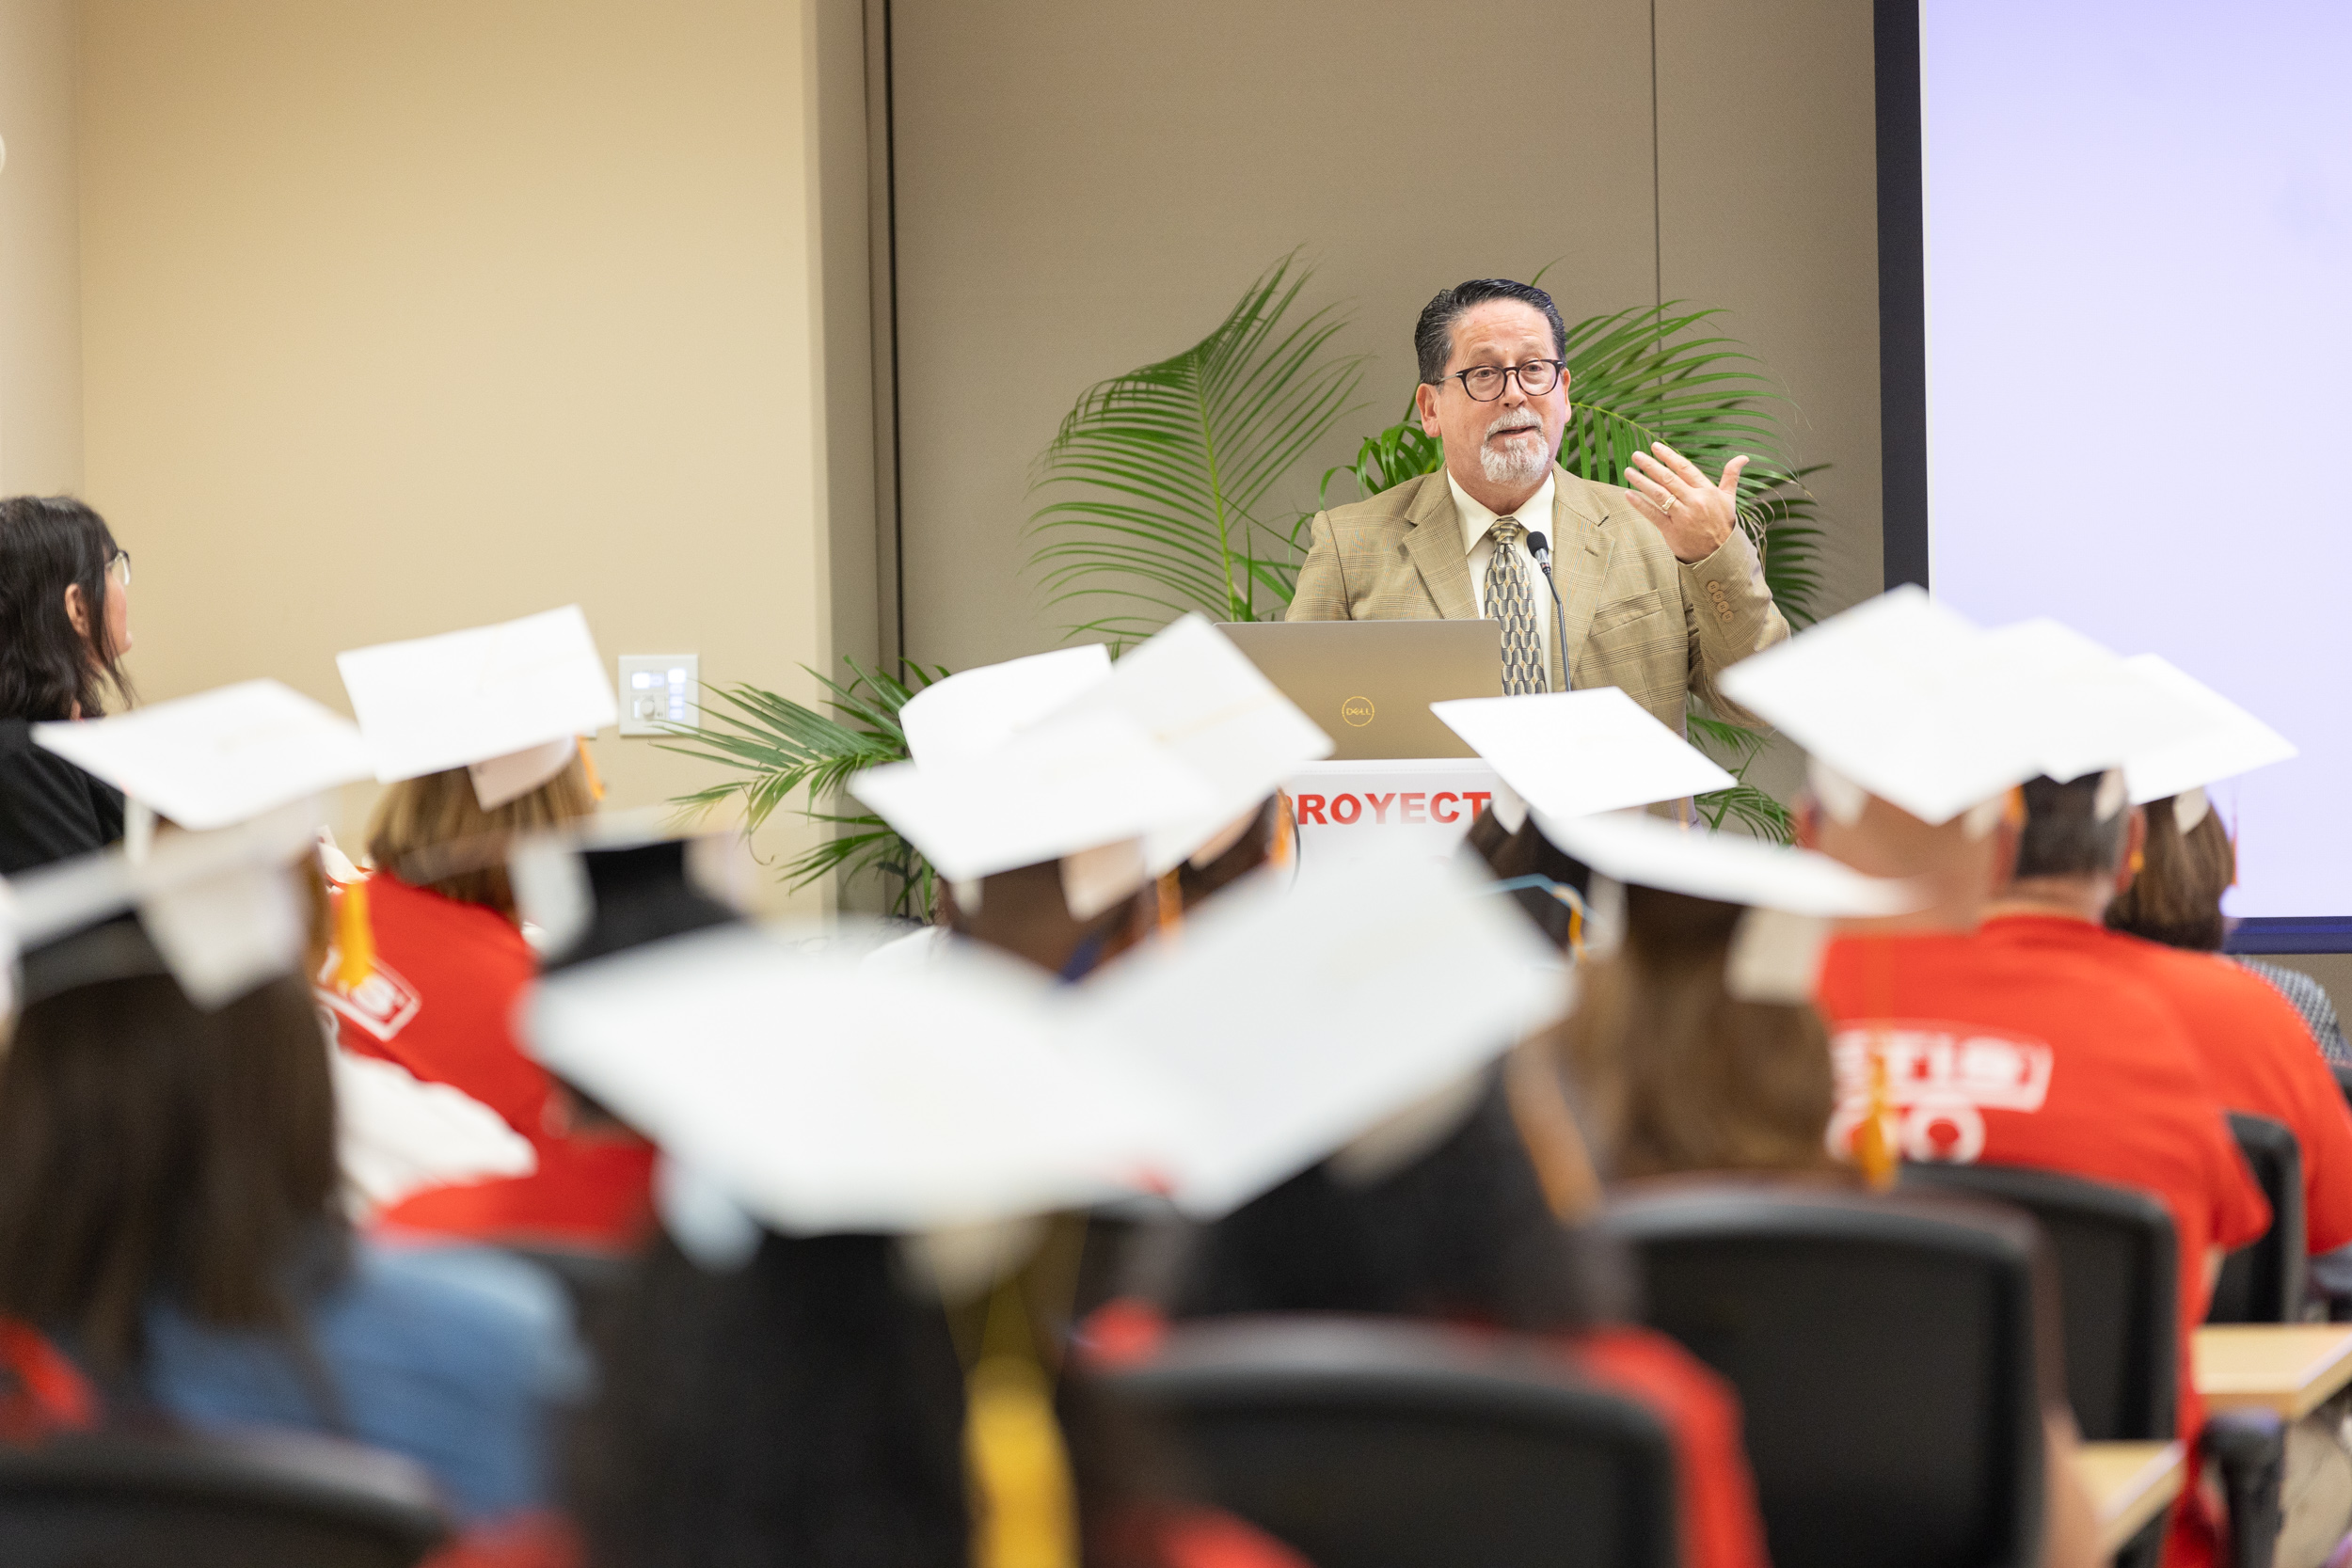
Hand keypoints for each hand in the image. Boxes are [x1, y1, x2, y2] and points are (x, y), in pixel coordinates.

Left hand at [1624, 443, 1747, 562]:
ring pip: (1659, 494)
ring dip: (1641, 481)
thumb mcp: (1729, 499)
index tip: (1655, 446)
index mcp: (1707, 491)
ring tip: (1628, 471)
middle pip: (1668, 479)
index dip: (1669, 456)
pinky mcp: (1672, 530)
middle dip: (1650, 465)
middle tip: (1636, 455)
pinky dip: (1640, 504)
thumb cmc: (1723, 524)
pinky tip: (1629, 494)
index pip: (1685, 468)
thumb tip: (1743, 458)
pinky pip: (1653, 514)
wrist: (1720, 555)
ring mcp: (1682, 516)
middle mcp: (1694, 501)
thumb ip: (1731, 476)